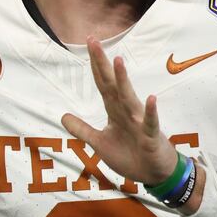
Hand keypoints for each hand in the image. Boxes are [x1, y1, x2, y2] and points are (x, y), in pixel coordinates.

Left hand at [61, 37, 177, 184]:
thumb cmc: (130, 155)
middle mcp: (126, 112)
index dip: (95, 66)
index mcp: (115, 111)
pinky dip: (151, 112)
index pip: (102, 84)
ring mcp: (139, 123)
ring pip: (129, 99)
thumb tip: (62, 117)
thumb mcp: (100, 143)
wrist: (154, 174)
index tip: (89, 43)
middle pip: (112, 84)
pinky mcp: (151, 137)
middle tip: (94, 41)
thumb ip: (82, 129)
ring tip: (118, 61)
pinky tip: (152, 99)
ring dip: (124, 81)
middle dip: (103, 64)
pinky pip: (150, 123)